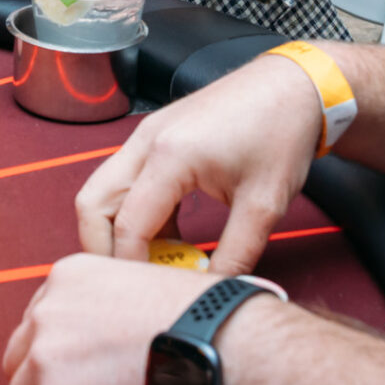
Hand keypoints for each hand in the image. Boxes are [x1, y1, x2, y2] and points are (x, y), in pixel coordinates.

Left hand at [2, 254, 219, 384]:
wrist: (216, 349)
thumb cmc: (198, 318)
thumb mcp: (139, 279)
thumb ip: (106, 301)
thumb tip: (105, 327)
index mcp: (66, 279)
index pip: (36, 320)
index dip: (56, 348)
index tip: (76, 365)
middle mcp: (46, 315)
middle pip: (19, 360)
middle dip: (44, 380)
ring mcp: (46, 362)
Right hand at [72, 48, 327, 270]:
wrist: (292, 86)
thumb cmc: (280, 133)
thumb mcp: (264, 205)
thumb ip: (236, 255)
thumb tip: (214, 293)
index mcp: (169, 156)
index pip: (127, 225)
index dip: (131, 268)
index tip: (148, 298)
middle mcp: (145, 141)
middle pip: (92, 205)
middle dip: (102, 249)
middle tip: (132, 284)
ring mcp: (146, 135)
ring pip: (102, 192)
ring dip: (117, 231)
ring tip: (156, 263)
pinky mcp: (154, 136)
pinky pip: (125, 183)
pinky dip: (135, 214)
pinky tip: (169, 238)